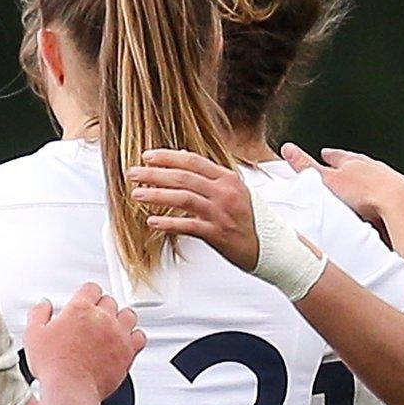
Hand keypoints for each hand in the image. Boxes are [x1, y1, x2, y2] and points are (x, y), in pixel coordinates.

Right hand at [23, 283, 143, 401]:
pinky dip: (134, 337)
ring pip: (129, 315)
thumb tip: (44, 304)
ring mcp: (118, 334)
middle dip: (102, 307)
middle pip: (110, 301)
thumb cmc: (53, 364)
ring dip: (121, 318)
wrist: (70, 388)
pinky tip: (125, 341)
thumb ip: (39, 313)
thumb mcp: (34, 334)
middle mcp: (103, 318)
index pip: (91, 288)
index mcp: (80, 308)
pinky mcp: (128, 352)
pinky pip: (140, 337)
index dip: (87, 293)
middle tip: (93, 317)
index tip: (85, 300)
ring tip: (112, 326)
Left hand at [130, 148, 260, 270]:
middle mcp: (225, 192)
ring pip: (183, 199)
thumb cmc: (250, 220)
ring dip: (157, 195)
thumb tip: (183, 160)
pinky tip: (152, 221)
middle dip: (154, 174)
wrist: (271, 247)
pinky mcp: (218, 234)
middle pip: (184, 178)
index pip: (193, 161)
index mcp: (228, 179)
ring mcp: (221, 213)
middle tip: (133, 174)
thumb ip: (211, 178)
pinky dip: (168, 223)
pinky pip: (188, 226)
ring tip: (136, 194)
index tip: (147, 157)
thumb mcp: (235, 192)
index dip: (168, 157)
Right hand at [284, 142, 403, 234]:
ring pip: (373, 179)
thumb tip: (288, 149)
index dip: (330, 155)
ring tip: (357, 194)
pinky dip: (377, 199)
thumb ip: (306, 166)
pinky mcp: (398, 198)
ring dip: (365, 184)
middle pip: (358, 165)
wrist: (399, 204)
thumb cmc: (366, 192)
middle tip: (342, 171)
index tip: (325, 153)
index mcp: (353, 162)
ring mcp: (388, 182)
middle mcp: (372, 168)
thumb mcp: (326, 179)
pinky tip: (373, 209)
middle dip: (349, 168)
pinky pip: (384, 196)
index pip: (338, 155)